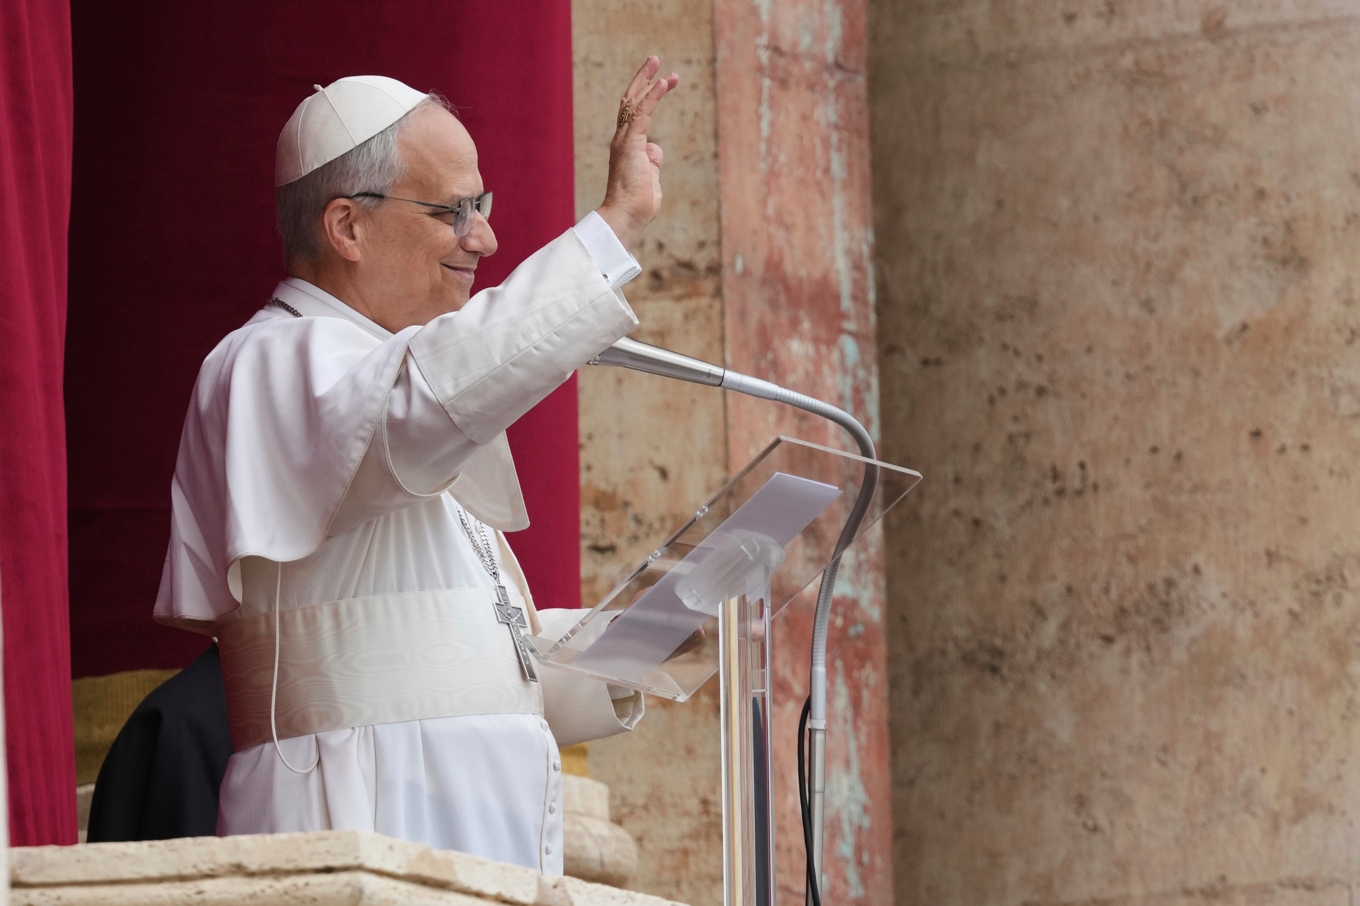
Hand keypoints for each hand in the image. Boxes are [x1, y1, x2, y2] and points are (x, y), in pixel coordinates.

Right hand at [596, 56, 678, 248]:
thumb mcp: (651, 179)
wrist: (625, 217)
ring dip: (647, 80)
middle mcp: (622, 140)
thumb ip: (652, 163)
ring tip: (658, 62)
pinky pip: (642, 114)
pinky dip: (652, 97)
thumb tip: (655, 150)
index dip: (649, 95)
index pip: (636, 114)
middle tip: (656, 60)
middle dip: (643, 79)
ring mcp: (624, 141)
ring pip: (634, 103)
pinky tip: (662, 83)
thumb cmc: (637, 205)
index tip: (664, 82)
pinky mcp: (631, 145)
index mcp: (627, 147)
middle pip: (630, 101)